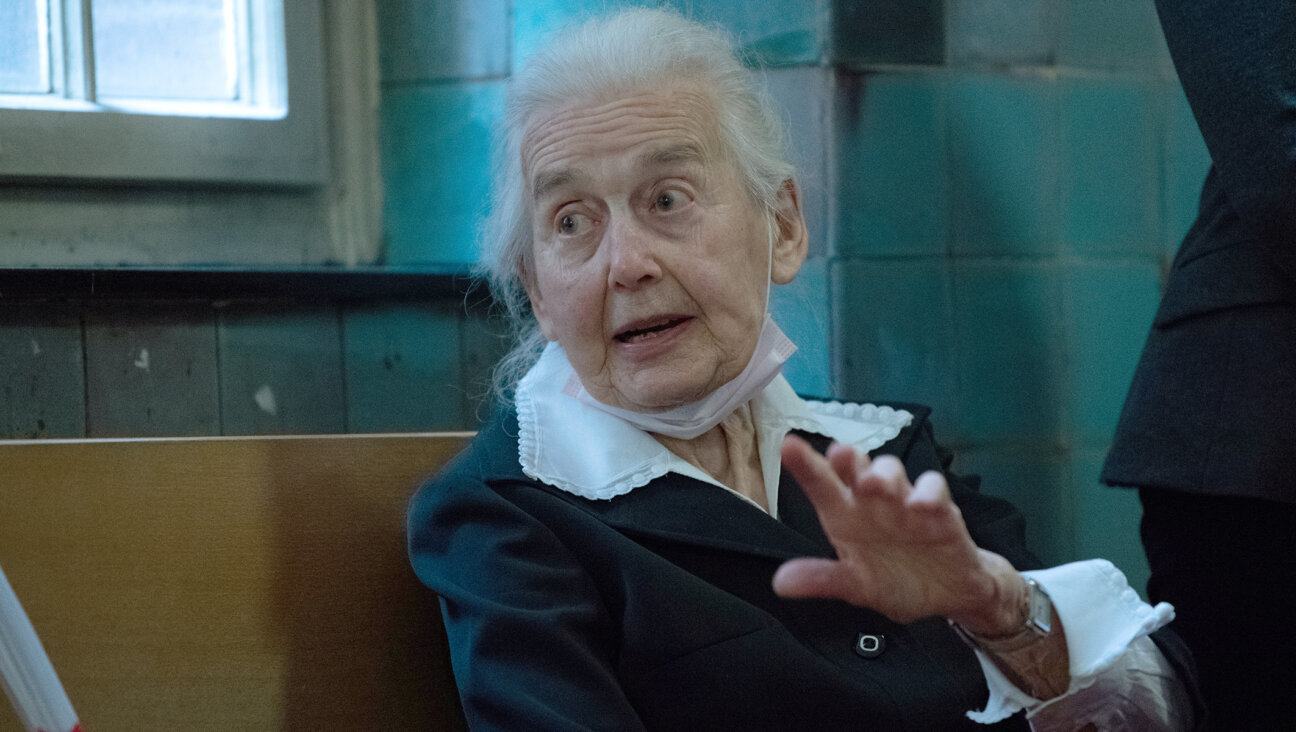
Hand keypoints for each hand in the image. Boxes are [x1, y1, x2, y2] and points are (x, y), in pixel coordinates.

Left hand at [772, 435, 1023, 634]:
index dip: (806, 466)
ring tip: (874, 483)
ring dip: (885, 474)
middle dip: (849, 460)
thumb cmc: (896, 580)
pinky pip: (935, 492)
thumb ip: (822, 580)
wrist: (948, 595)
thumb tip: (778, 584)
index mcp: (847, 516)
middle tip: (839, 454)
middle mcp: (873, 502)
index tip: (788, 445)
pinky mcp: (942, 513)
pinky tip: (920, 506)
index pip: (823, 486)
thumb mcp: (857, 587)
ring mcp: (907, 503)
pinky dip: (929, 494)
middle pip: (859, 470)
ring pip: (894, 473)